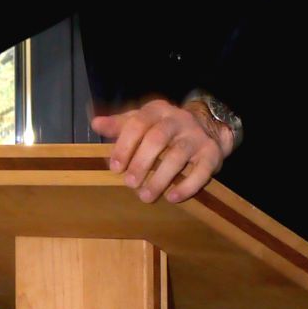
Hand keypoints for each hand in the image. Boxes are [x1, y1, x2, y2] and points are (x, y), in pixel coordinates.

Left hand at [89, 97, 231, 205]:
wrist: (208, 127)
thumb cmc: (165, 128)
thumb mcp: (143, 121)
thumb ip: (120, 124)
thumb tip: (96, 123)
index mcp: (157, 111)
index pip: (138, 123)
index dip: (125, 145)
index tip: (115, 167)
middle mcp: (178, 120)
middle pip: (158, 138)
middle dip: (141, 162)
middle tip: (129, 184)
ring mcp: (196, 136)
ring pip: (178, 155)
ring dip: (160, 178)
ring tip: (146, 196)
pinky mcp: (212, 154)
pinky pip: (202, 170)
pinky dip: (187, 186)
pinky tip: (173, 197)